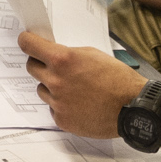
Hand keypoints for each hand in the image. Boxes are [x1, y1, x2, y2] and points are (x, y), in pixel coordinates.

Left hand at [18, 32, 144, 137]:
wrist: (133, 106)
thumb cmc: (118, 79)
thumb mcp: (93, 54)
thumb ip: (68, 54)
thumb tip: (52, 54)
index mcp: (62, 60)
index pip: (29, 45)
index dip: (27, 41)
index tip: (27, 41)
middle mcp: (55, 81)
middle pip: (31, 67)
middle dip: (40, 64)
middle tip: (54, 67)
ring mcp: (57, 102)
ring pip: (42, 89)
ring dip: (52, 86)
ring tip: (75, 89)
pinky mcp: (62, 120)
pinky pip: (53, 108)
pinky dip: (62, 105)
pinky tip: (79, 104)